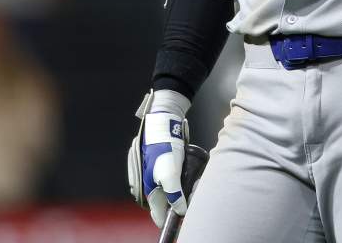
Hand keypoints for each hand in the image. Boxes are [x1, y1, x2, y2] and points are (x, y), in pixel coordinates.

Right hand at [126, 90, 190, 227]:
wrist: (162, 123)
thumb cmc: (164, 149)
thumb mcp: (170, 173)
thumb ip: (174, 194)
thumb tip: (180, 211)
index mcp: (148, 191)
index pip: (158, 215)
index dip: (171, 218)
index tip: (185, 216)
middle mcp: (148, 186)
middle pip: (165, 203)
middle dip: (180, 201)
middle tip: (193, 192)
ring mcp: (152, 176)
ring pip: (169, 190)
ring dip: (181, 188)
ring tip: (193, 180)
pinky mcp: (158, 166)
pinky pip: (170, 179)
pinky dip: (179, 178)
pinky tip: (188, 171)